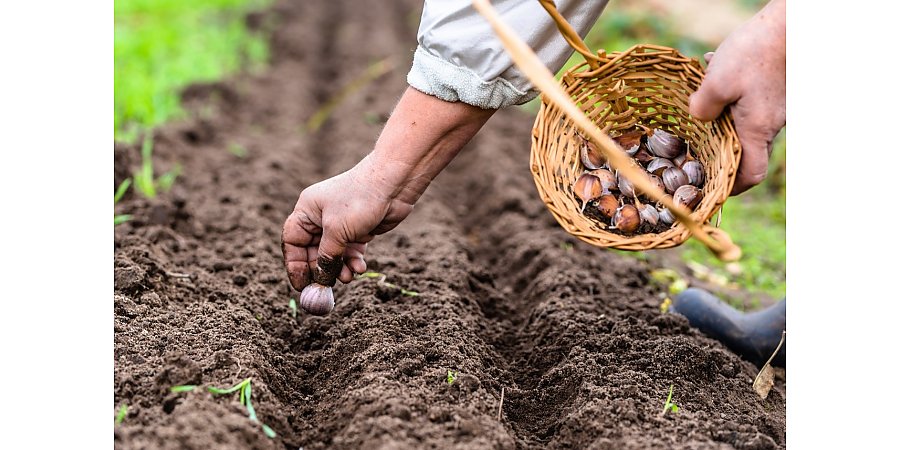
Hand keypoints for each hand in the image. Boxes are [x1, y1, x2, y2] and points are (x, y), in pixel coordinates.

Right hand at [281, 87, 494, 291]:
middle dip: (321, 270)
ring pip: (333, 255)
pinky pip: (350, 252)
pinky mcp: (358, 231)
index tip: (301, 284)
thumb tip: (321, 279)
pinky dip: (353, 262)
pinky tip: (360, 268)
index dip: (295, 264)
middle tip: (327, 288)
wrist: (394, 184)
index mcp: (307, 211)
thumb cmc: (360, 200)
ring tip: (349, 277)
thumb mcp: (337, 231)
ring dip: (340, 269)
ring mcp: (340, 224)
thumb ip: (327, 257)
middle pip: (313, 251)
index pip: (292, 241)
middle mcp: (320, 217)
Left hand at [689, 0, 784, 195]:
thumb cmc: (755, 52)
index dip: (733, 187)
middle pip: (748, 153)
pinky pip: (750, 105)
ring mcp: (776, 107)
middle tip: (698, 154)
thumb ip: (702, 107)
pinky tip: (712, 76)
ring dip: (723, 123)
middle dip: (723, 156)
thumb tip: (697, 118)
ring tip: (701, 108)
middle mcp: (771, 123)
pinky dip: (731, 100)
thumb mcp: (717, 82)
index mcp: (757, 129)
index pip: (751, 174)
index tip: (714, 188)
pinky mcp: (775, 91)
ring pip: (747, 126)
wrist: (789, 24)